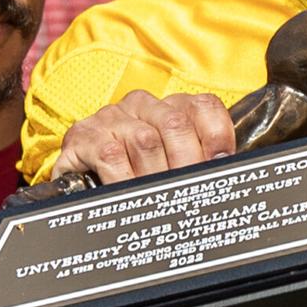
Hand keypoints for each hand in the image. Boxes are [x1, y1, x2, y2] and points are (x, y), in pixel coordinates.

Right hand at [53, 91, 234, 183]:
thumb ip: (199, 165)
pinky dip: (125, 181)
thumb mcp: (171, 165)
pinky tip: (129, 196)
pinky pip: (110, 155)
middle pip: (176, 124)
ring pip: (146, 141)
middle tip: (189, 194)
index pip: (204, 106)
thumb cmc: (136, 176)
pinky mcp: (84, 135)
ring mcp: (112, 117)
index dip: (217, 136)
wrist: (78, 178)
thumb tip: (228, 177)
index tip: (220, 165)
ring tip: (160, 201)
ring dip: (155, 177)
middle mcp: (143, 105)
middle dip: (187, 164)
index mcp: (171, 106)